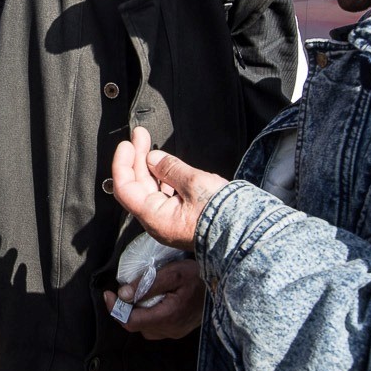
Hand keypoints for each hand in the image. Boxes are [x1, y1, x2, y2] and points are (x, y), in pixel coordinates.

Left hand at [103, 259, 203, 338]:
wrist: (223, 284)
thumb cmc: (199, 275)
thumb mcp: (173, 273)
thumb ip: (147, 284)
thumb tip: (123, 295)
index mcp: (168, 317)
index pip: (131, 322)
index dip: (114, 309)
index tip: (109, 293)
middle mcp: (171, 329)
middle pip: (136, 326)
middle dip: (125, 310)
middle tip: (123, 291)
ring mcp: (176, 332)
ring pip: (145, 327)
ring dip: (137, 313)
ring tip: (138, 294)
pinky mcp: (179, 329)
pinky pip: (156, 326)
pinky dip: (148, 314)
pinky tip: (152, 300)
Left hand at [112, 127, 228, 250]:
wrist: (248, 235)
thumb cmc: (224, 215)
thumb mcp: (195, 183)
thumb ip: (170, 169)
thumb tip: (153, 159)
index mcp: (155, 218)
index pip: (125, 188)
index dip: (123, 163)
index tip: (127, 144)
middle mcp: (158, 222)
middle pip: (137, 186)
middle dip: (137, 158)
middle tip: (139, 136)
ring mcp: (169, 221)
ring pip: (150, 189)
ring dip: (148, 166)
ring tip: (149, 145)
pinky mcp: (181, 218)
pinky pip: (164, 195)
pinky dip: (162, 178)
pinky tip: (164, 164)